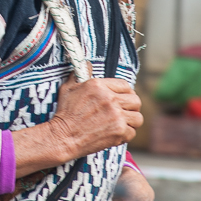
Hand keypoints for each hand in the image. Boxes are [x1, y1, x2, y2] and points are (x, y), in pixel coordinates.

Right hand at [11, 75, 143, 177]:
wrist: (63, 137)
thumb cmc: (65, 113)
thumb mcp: (68, 88)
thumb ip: (79, 74)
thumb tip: (87, 64)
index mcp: (99, 85)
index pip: (125, 85)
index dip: (126, 93)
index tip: (122, 100)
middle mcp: (110, 99)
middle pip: (135, 101)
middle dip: (131, 107)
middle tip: (124, 113)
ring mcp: (116, 116)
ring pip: (137, 118)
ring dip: (131, 122)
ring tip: (122, 124)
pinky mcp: (119, 131)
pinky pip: (132, 132)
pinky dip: (125, 135)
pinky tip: (115, 134)